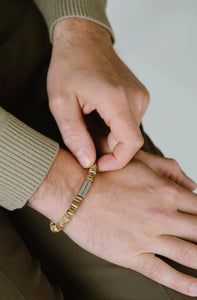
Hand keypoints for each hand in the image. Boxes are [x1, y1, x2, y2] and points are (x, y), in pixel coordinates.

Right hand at [29, 149, 196, 295]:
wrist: (75, 191)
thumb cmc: (105, 175)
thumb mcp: (140, 161)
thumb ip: (170, 169)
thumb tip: (192, 184)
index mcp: (166, 192)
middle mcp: (162, 215)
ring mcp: (147, 237)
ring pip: (190, 254)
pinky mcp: (131, 255)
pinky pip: (164, 273)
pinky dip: (184, 283)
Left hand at [47, 18, 149, 170]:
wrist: (83, 40)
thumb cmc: (69, 66)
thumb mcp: (61, 103)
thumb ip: (75, 135)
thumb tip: (88, 161)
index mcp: (116, 99)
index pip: (131, 144)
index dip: (116, 161)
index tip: (97, 164)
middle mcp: (135, 97)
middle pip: (128, 140)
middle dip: (105, 147)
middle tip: (82, 136)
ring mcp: (140, 96)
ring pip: (128, 132)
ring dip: (107, 136)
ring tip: (87, 121)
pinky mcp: (139, 95)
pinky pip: (129, 122)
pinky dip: (112, 126)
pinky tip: (96, 115)